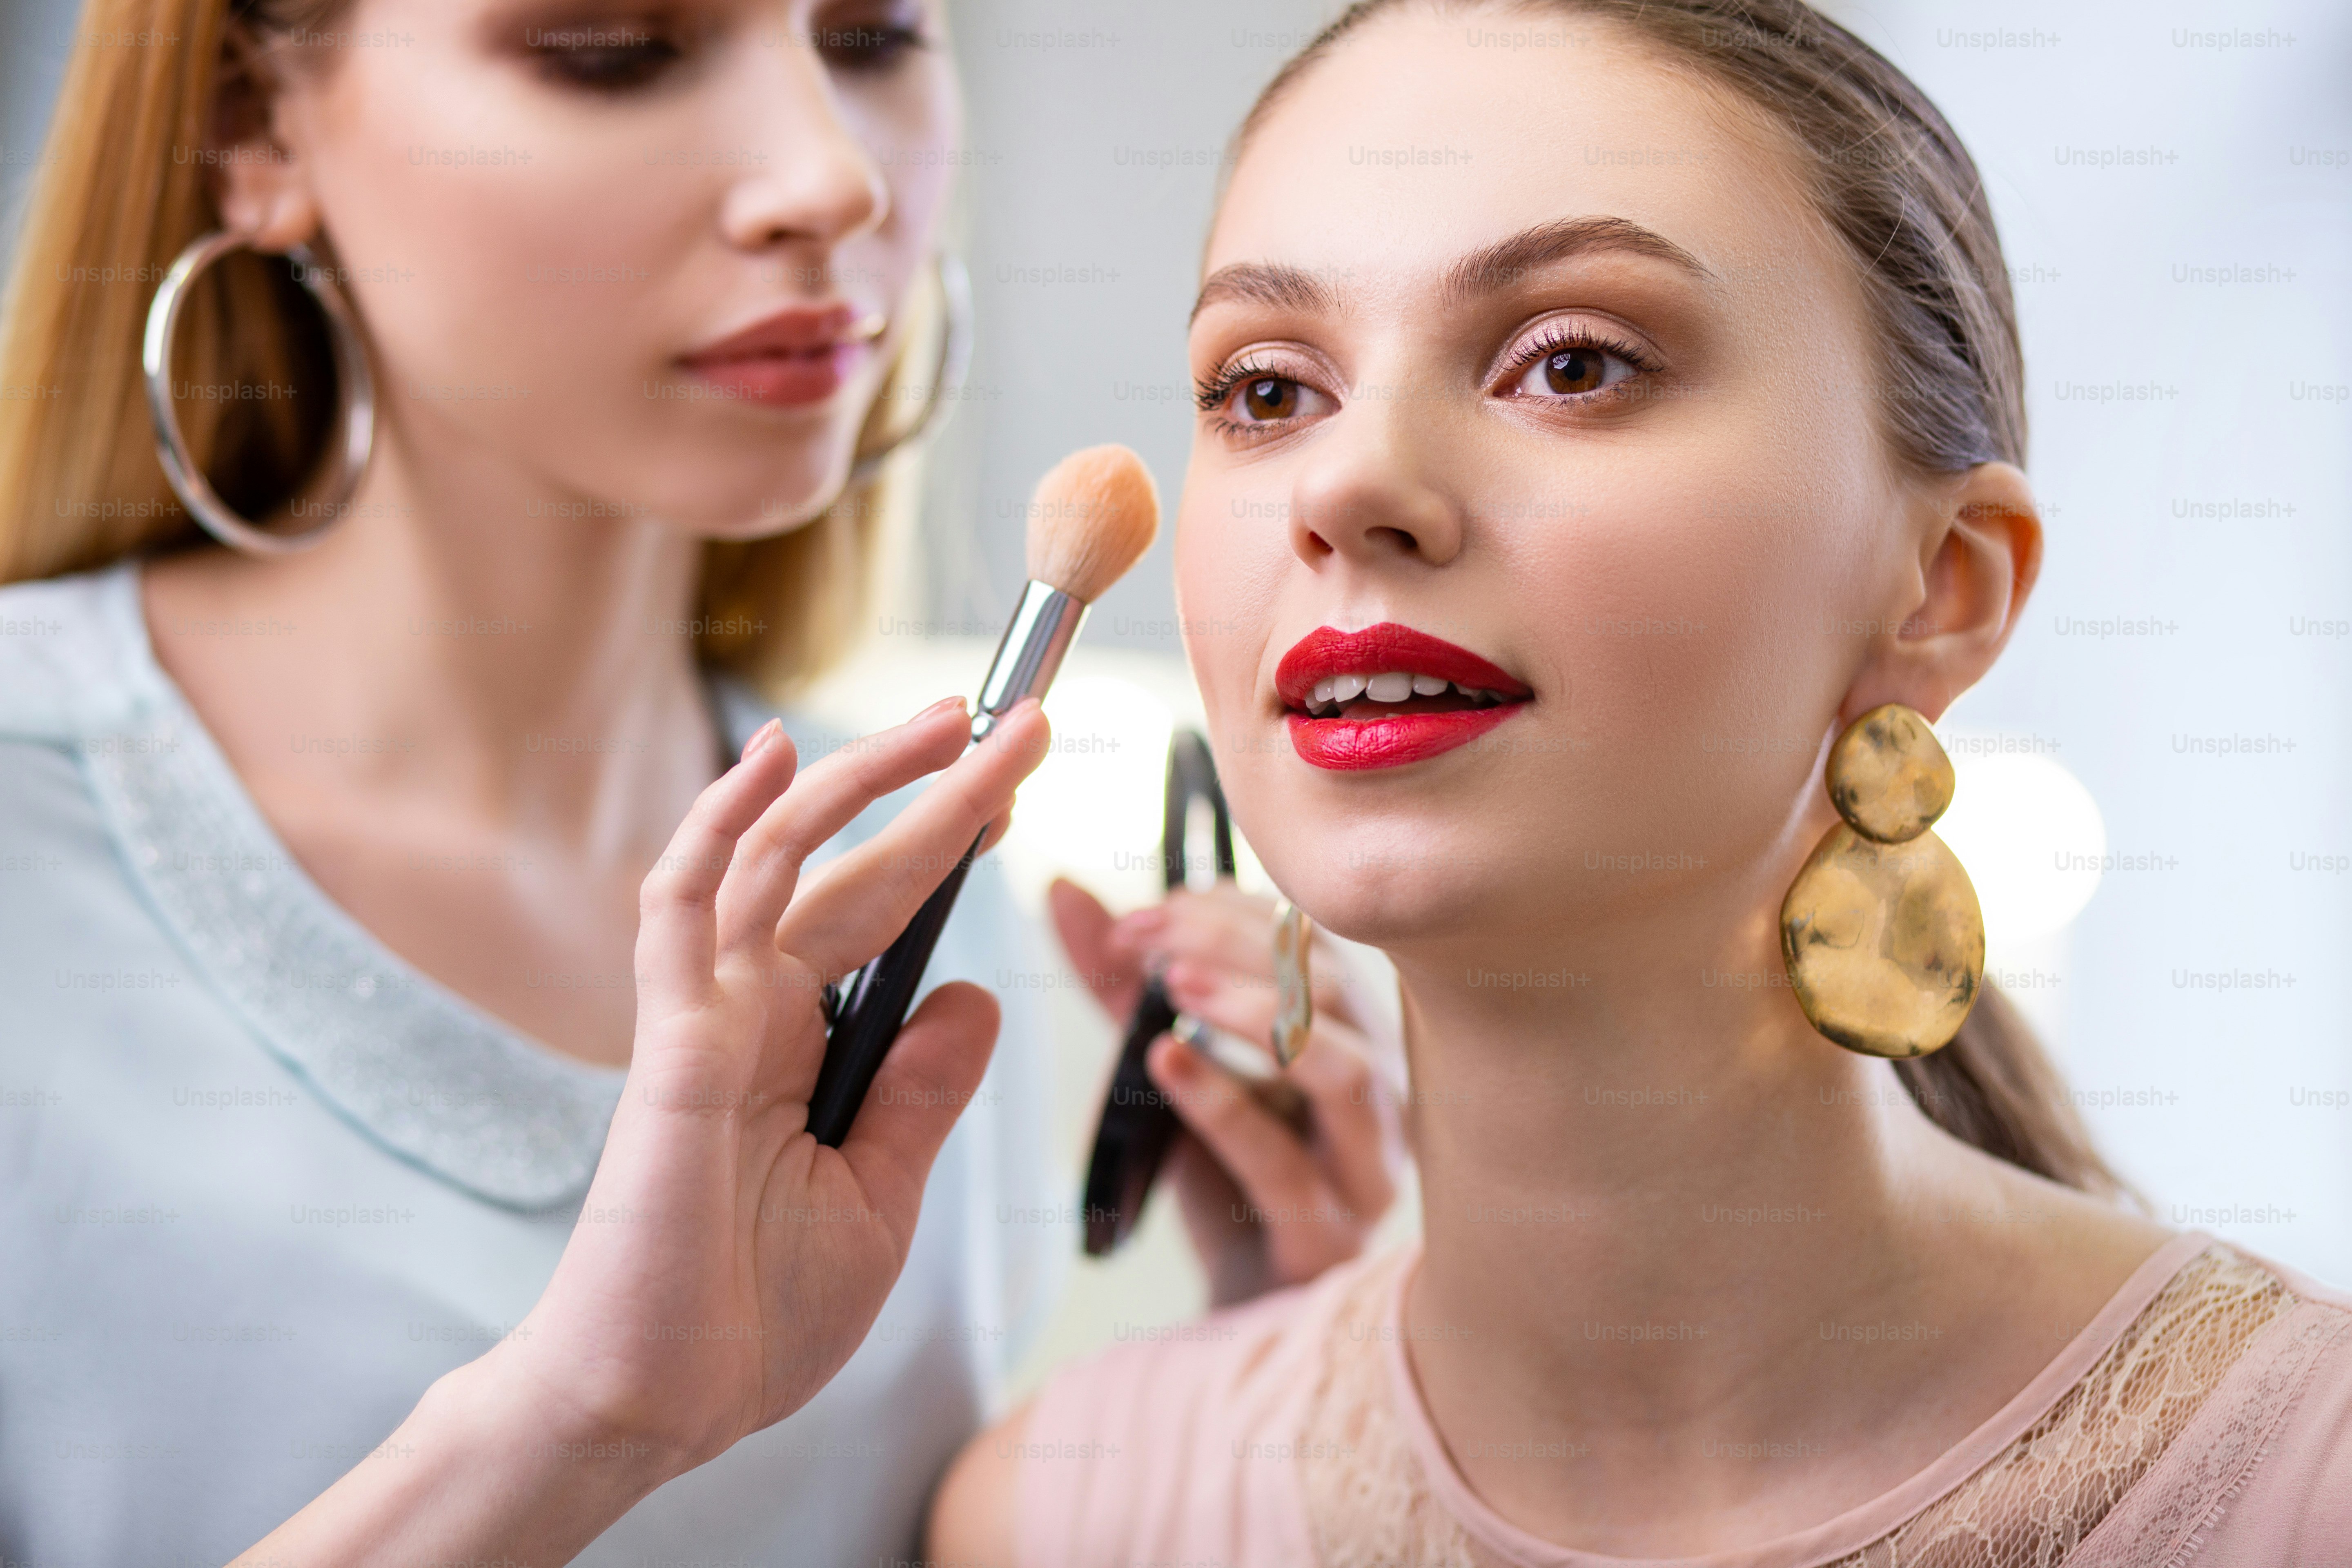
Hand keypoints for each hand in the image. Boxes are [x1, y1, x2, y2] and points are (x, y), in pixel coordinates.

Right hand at [236, 697, 1050, 1565]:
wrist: (662, 1404)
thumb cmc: (754, 1316)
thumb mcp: (883, 1196)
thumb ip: (922, 1093)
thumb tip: (973, 997)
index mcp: (806, 1046)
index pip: (888, 914)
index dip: (945, 843)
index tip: (1009, 788)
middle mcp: (755, 1012)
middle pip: (853, 867)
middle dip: (935, 788)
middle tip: (1013, 720)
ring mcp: (708, 1018)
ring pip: (780, 859)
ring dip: (860, 781)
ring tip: (947, 718)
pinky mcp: (671, 1046)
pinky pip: (684, 912)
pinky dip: (722, 828)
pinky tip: (768, 760)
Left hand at [1053, 877, 1401, 1306]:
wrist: (1246, 1309)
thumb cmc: (1226, 1177)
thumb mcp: (1169, 1061)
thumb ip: (1121, 982)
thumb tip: (1061, 891)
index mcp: (1349, 1032)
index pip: (1310, 942)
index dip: (1227, 912)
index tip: (1140, 914)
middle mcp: (1375, 1091)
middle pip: (1332, 989)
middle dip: (1236, 947)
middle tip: (1150, 936)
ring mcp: (1362, 1165)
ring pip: (1343, 1069)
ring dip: (1257, 1015)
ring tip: (1176, 984)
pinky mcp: (1326, 1233)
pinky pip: (1283, 1163)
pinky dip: (1224, 1105)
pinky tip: (1166, 1065)